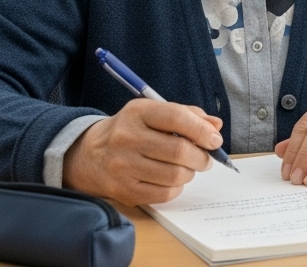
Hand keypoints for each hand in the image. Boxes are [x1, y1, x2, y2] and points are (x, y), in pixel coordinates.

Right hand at [63, 99, 223, 204]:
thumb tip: (216, 126)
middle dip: (201, 157)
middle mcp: (127, 137)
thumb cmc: (132, 131)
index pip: (176, 118)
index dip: (202, 130)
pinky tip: (172, 180)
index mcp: (137, 112)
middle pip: (179, 151)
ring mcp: (123, 166)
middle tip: (205, 159)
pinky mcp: (123, 190)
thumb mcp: (154, 113)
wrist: (90, 155)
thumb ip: (187, 116)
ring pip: (174, 175)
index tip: (215, 140)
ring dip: (189, 173)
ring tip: (187, 168)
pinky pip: (164, 194)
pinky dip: (176, 188)